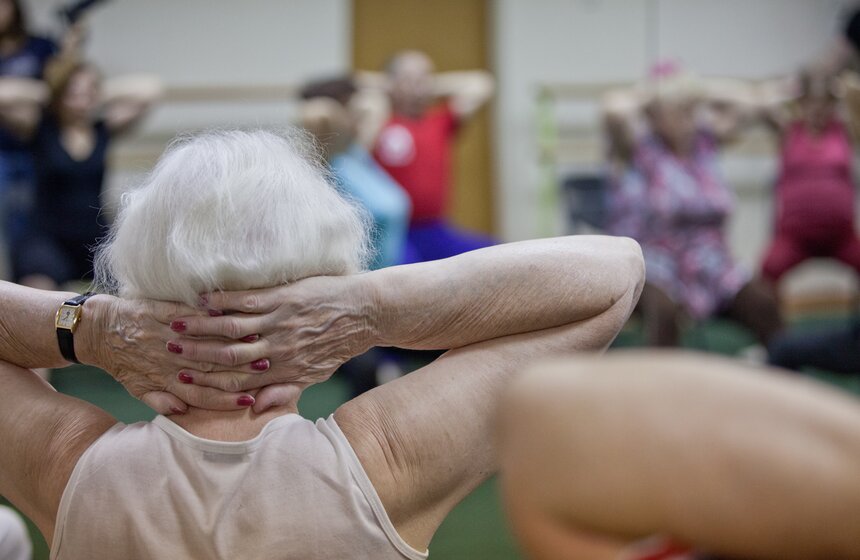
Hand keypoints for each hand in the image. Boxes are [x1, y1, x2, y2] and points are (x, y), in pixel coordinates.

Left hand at [82, 295, 259, 414]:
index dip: (226, 400)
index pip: (201, 397)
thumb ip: (162, 401)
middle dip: (239, 369)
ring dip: (231, 342)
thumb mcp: (138, 389)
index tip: (249, 400)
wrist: (97, 331)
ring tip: (256, 340)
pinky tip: (229, 315)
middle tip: (265, 367)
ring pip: (203, 342)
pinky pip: (188, 315)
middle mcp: (167, 362)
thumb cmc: (122, 361)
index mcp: (165, 382)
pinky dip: (209, 316)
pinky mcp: (160, 312)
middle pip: (209, 369)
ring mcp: (164, 336)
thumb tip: (184, 412)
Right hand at [165, 275, 375, 411]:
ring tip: (177, 325)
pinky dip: (223, 300)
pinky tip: (203, 298)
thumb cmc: (338, 345)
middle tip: (167, 350)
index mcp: (283, 369)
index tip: (181, 380)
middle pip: (228, 355)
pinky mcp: (284, 297)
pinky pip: (247, 299)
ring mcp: (280, 321)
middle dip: (196, 354)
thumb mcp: (314, 375)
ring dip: (202, 326)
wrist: (365, 313)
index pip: (238, 380)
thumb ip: (283, 390)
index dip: (208, 382)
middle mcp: (278, 347)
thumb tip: (254, 408)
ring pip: (233, 326)